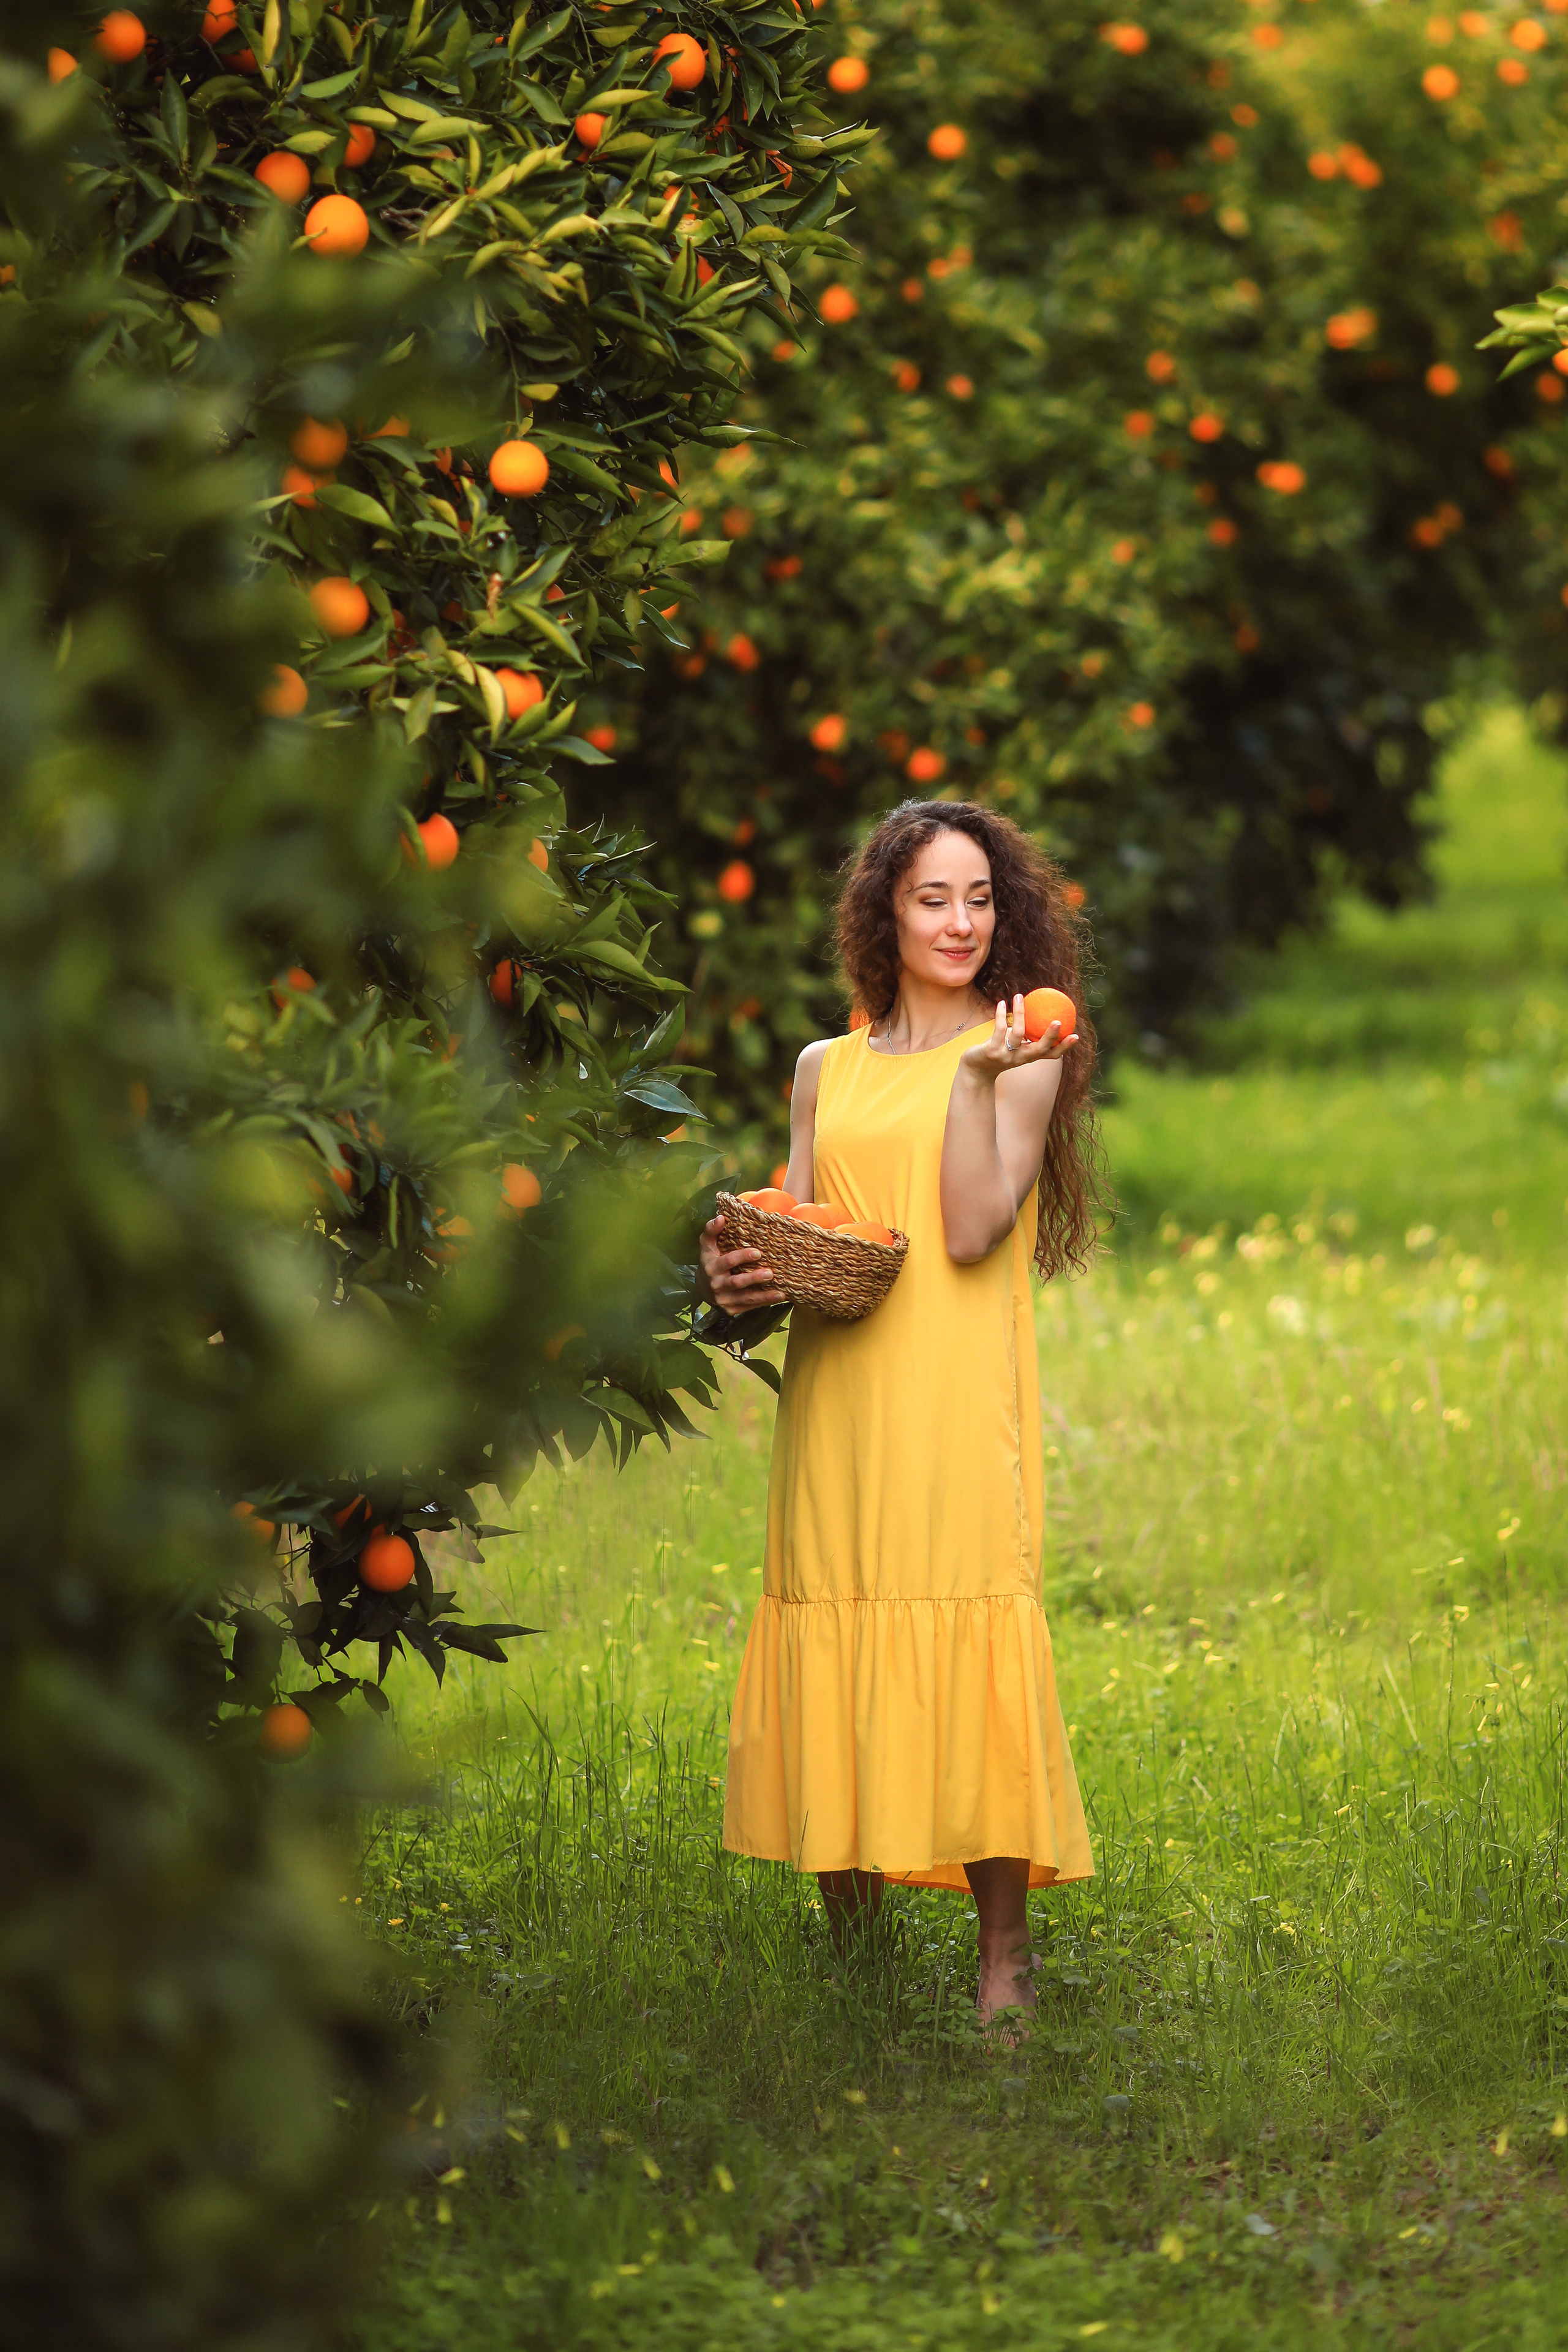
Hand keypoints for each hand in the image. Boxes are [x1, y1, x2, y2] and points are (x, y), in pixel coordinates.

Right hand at [699, 1213, 786, 1311]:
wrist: (702, 1288)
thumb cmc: (710, 1260)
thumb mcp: (707, 1245)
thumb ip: (711, 1230)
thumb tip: (722, 1217)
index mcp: (712, 1267)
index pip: (727, 1262)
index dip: (742, 1257)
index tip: (758, 1252)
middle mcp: (717, 1285)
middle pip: (737, 1282)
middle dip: (753, 1278)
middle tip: (770, 1273)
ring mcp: (724, 1299)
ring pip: (746, 1298)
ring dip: (764, 1296)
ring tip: (780, 1293)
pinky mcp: (731, 1310)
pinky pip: (749, 1307)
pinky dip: (764, 1303)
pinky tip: (778, 1297)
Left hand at [960, 993, 1077, 1083]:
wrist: (975, 1069)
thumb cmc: (999, 1050)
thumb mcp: (1014, 1043)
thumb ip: (1027, 1031)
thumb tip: (1039, 1009)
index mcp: (1029, 1056)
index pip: (1051, 1054)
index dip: (1064, 1047)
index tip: (1075, 1035)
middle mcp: (1021, 1058)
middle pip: (1040, 1049)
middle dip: (1050, 1036)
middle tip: (1058, 1020)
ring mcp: (1006, 1056)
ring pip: (1018, 1034)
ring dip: (1020, 1013)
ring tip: (1019, 996)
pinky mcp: (992, 1051)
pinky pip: (999, 1030)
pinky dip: (1001, 1015)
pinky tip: (1003, 1003)